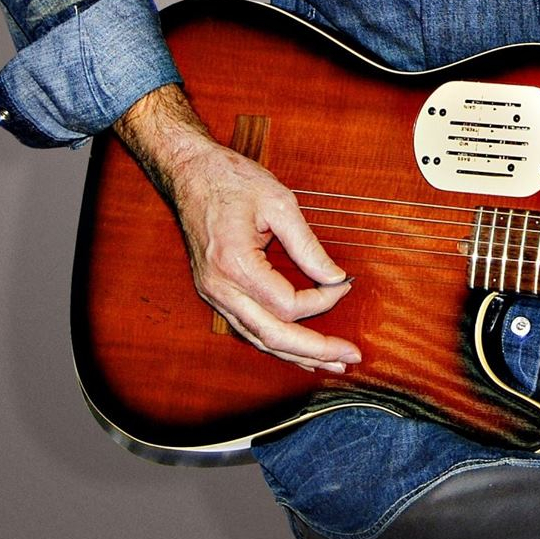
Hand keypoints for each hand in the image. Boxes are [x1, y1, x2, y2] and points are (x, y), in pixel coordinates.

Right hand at [116, 85, 359, 372]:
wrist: (189, 173)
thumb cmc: (232, 180)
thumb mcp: (279, 203)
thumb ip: (308, 245)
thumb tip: (336, 277)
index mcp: (234, 264)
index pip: (288, 304)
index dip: (323, 300)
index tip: (345, 284)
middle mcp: (219, 288)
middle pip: (272, 335)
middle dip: (315, 350)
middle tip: (350, 357)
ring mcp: (213, 294)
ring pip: (257, 340)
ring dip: (296, 356)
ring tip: (331, 365)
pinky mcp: (215, 294)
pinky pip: (247, 329)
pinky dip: (275, 344)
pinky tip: (298, 351)